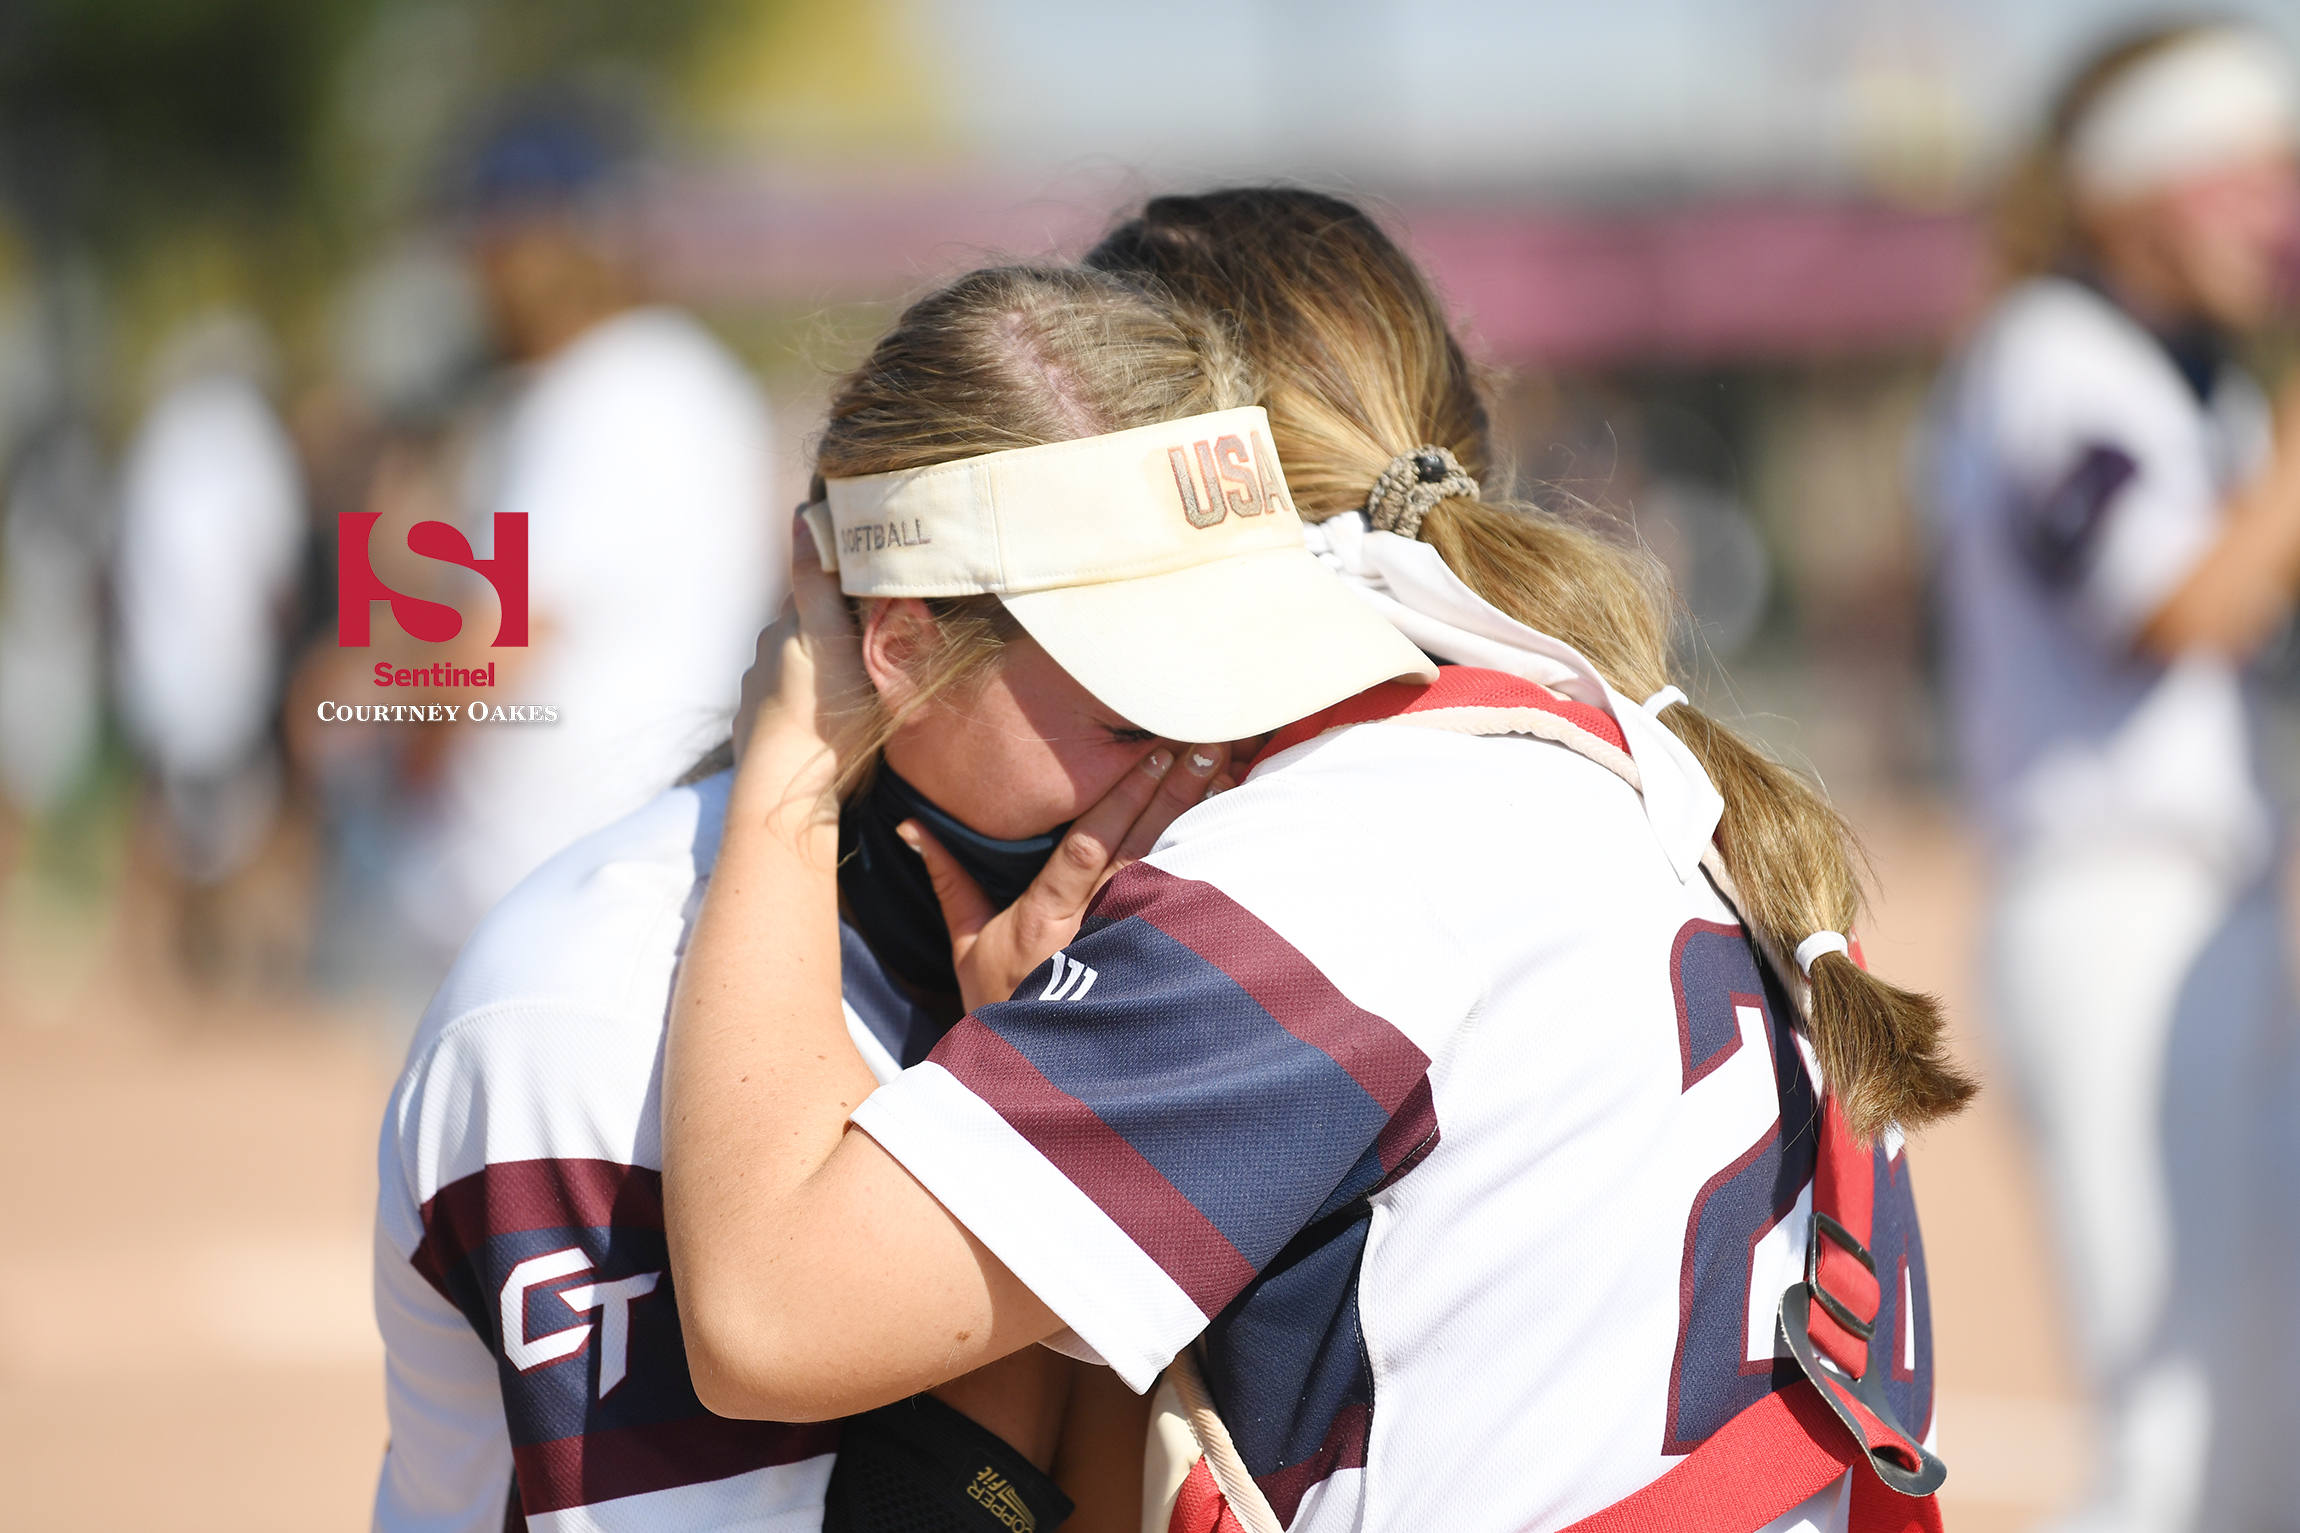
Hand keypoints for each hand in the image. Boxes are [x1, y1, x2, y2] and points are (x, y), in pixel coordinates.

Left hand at [730, 517, 871, 820]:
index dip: (838, 582)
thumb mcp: (828, 639)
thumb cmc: (823, 715)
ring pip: (795, 668)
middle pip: (802, 628)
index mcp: (784, 630)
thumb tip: (801, 515)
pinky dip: (807, 703)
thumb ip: (815, 580)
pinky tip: (827, 717)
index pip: (811, 589)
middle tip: (871, 632)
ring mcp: (760, 699)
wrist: (786, 794)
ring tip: (854, 680)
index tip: (868, 583)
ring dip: (818, 668)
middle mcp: (764, 659)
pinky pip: (790, 706)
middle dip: (829, 626)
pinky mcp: (762, 734)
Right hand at [901, 743, 1233, 1011]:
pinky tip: (1230, 829)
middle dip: (1171, 793)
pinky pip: (1183, 904)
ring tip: (1225, 771)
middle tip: (1205, 745)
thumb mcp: (966, 945)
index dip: (1122, 799)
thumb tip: (914, 828)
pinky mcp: (1152, 964)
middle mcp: (1092, 928)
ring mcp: (1127, 947)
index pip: (1089, 848)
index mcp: (1045, 919)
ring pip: (1168, 870)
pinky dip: (1206, 863)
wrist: (1035, 1079)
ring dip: (1196, 819)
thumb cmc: (1000, 1006)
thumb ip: (949, 881)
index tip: (1149, 755)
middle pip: (1139, 849)